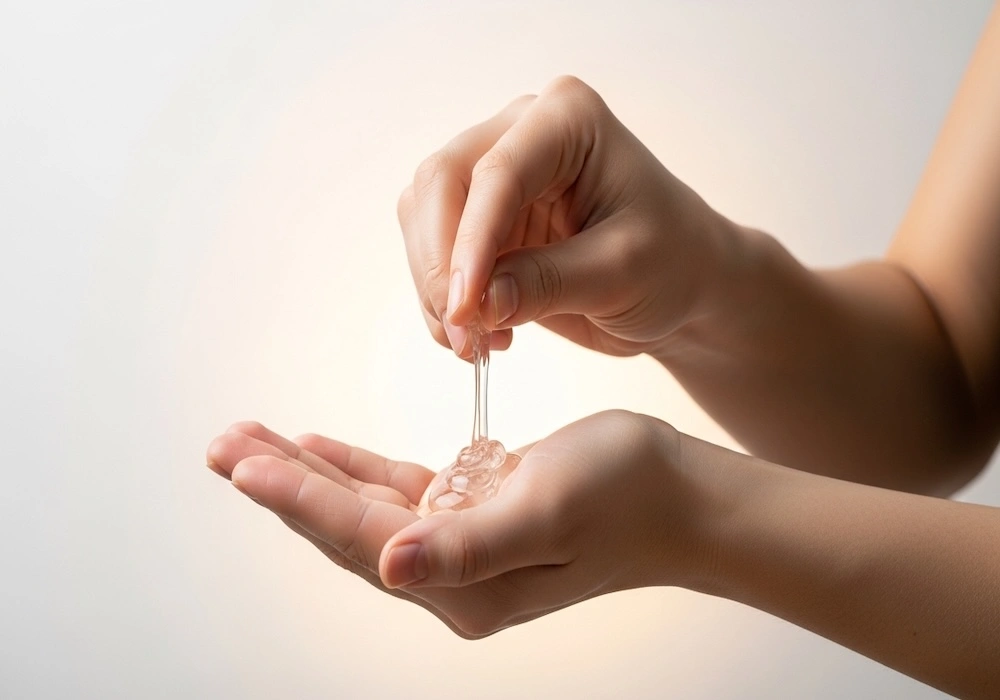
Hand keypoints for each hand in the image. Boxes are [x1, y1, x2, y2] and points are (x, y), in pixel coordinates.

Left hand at [205, 411, 711, 636]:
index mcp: (464, 585)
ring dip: (307, 471)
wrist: (680, 496)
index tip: (244, 463)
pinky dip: (354, 467)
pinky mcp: (472, 512)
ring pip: (362, 505)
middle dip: (282, 483)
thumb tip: (391, 567)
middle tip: (224, 445)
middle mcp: (452, 575)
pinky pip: (398, 490)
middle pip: (346, 525)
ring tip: (251, 440)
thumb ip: (467, 548)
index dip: (300, 499)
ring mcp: (459, 545)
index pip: (362, 538)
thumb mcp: (548, 513)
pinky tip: (318, 446)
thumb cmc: (627, 497)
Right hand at [397, 75, 731, 358]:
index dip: (471, 241)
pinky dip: (442, 299)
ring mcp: (494, 174)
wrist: (682, 287)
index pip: (497, 172)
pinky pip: (432, 252)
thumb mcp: (623, 272)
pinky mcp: (479, 219)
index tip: (465, 307)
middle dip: (442, 265)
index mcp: (567, 119)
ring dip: (436, 287)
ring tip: (477, 342)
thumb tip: (477, 304)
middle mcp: (520, 133)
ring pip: (423, 219)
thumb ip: (548, 282)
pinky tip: (482, 332)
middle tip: (464, 333)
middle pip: (441, 184)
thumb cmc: (673, 263)